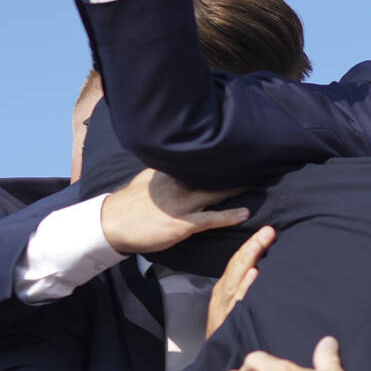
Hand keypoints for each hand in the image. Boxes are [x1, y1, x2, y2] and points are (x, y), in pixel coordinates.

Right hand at [99, 168, 249, 254]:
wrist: (112, 224)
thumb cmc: (128, 204)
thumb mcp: (145, 179)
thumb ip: (162, 170)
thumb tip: (173, 162)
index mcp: (169, 172)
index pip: (198, 160)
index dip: (219, 155)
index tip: (237, 146)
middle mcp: (177, 185)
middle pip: (211, 173)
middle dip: (233, 167)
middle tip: (257, 160)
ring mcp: (181, 204)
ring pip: (215, 193)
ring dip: (237, 188)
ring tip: (259, 182)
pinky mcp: (182, 224)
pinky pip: (211, 219)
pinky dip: (229, 215)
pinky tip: (245, 213)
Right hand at [206, 226, 274, 338]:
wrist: (217, 358)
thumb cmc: (229, 331)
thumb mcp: (234, 306)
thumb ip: (246, 289)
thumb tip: (264, 270)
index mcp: (225, 289)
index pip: (238, 262)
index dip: (252, 245)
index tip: (267, 232)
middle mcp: (224, 295)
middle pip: (236, 266)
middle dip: (252, 247)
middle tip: (268, 232)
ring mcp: (226, 308)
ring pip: (236, 280)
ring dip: (248, 260)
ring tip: (259, 244)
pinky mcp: (229, 322)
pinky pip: (238, 303)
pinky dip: (245, 288)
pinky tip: (253, 276)